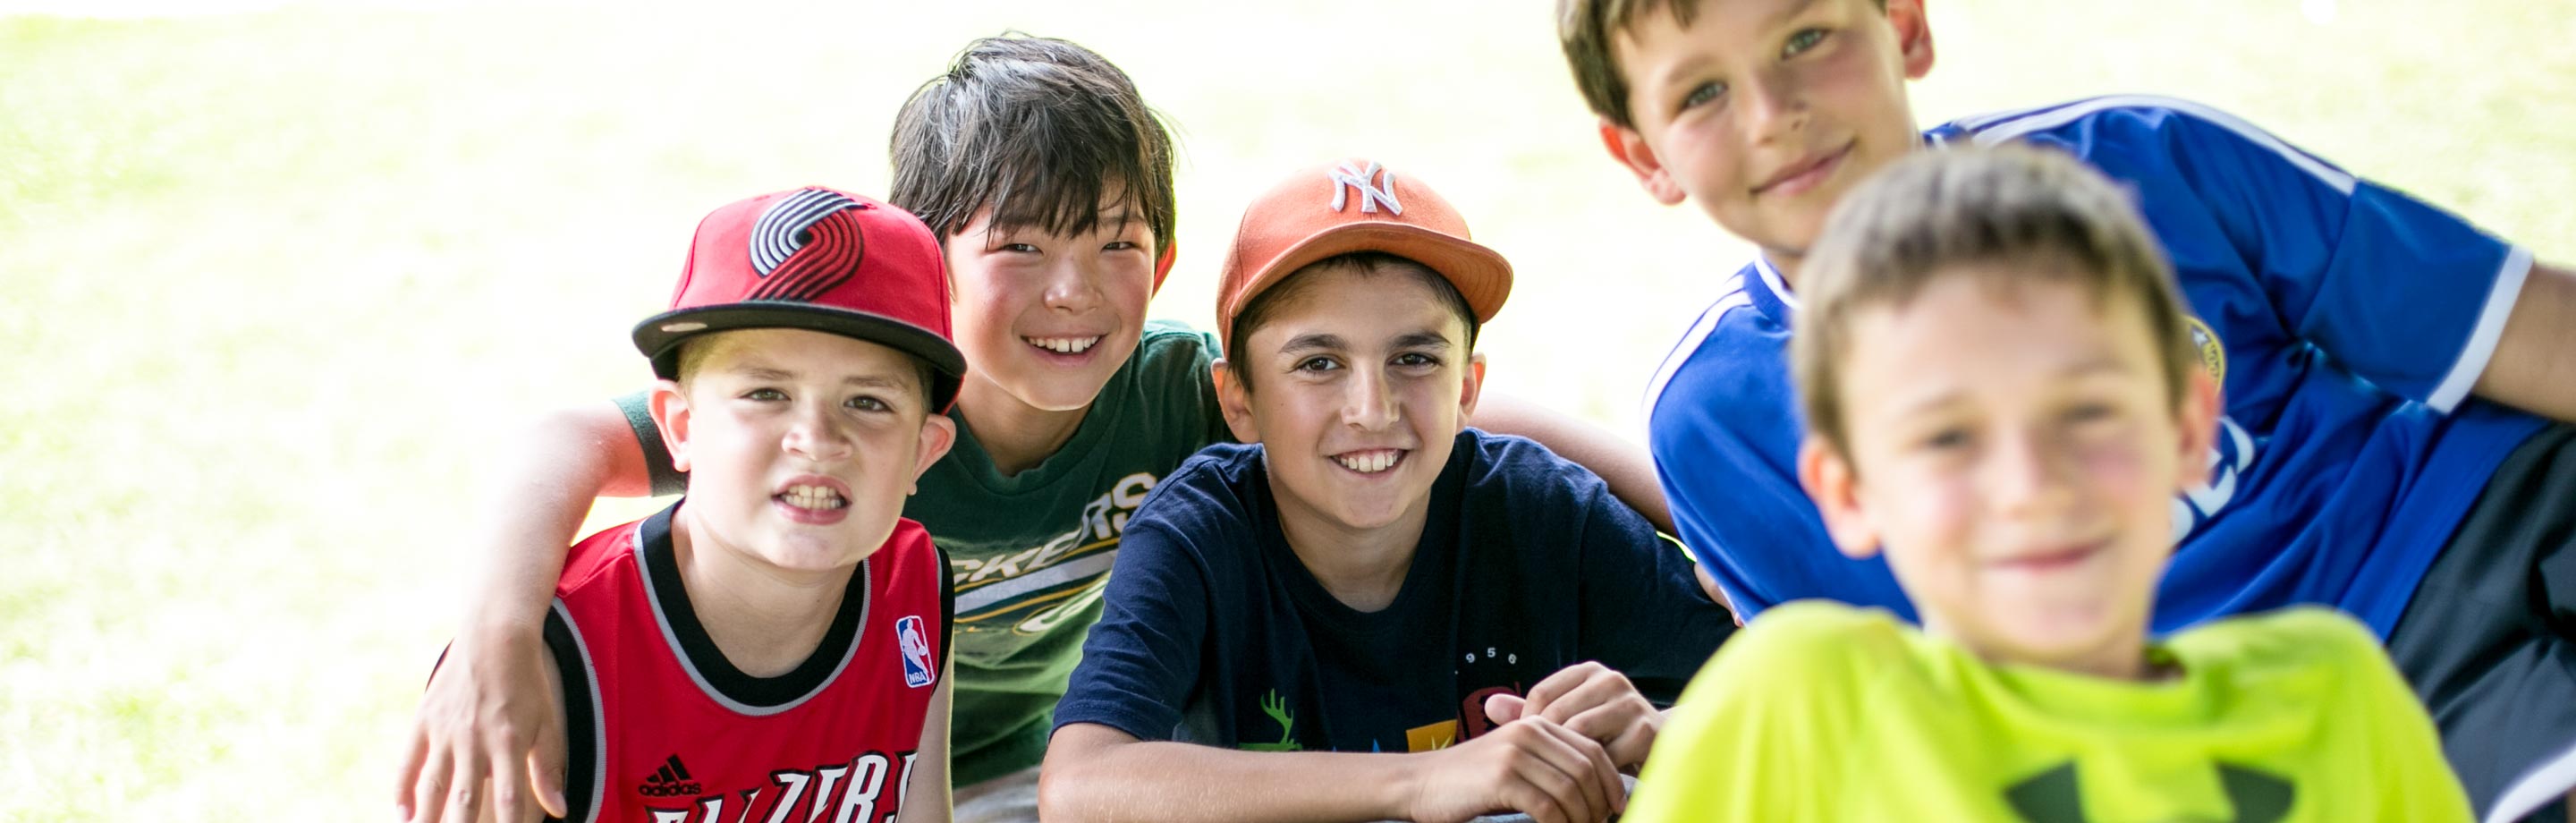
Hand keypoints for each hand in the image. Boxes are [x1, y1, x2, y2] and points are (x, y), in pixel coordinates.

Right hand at [396, 627, 567, 822]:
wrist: (494, 636)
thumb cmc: (527, 684)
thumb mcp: (546, 723)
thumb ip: (547, 770)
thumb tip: (560, 810)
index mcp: (510, 741)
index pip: (510, 798)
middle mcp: (475, 739)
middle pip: (464, 799)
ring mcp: (446, 730)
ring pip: (432, 786)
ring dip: (427, 817)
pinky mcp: (424, 720)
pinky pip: (408, 762)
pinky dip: (402, 790)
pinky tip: (402, 814)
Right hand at [1405, 716, 1625, 822]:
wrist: (1421, 784)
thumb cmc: (1471, 781)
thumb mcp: (1514, 762)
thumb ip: (1548, 765)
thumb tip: (1592, 792)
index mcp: (1536, 724)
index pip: (1591, 750)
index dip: (1611, 781)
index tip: (1617, 806)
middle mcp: (1528, 733)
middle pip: (1586, 770)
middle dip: (1599, 803)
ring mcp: (1514, 754)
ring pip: (1570, 790)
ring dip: (1581, 818)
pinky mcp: (1501, 778)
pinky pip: (1547, 807)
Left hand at [1483, 662, 1659, 767]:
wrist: (1660, 748)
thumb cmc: (1606, 734)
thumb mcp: (1569, 718)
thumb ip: (1531, 712)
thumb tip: (1489, 705)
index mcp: (1589, 672)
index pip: (1542, 693)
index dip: (1530, 724)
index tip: (1531, 750)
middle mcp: (1611, 680)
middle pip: (1559, 714)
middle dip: (1548, 747)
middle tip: (1541, 771)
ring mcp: (1630, 704)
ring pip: (1580, 735)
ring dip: (1568, 761)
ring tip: (1560, 778)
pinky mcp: (1646, 731)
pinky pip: (1605, 756)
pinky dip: (1592, 773)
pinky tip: (1586, 784)